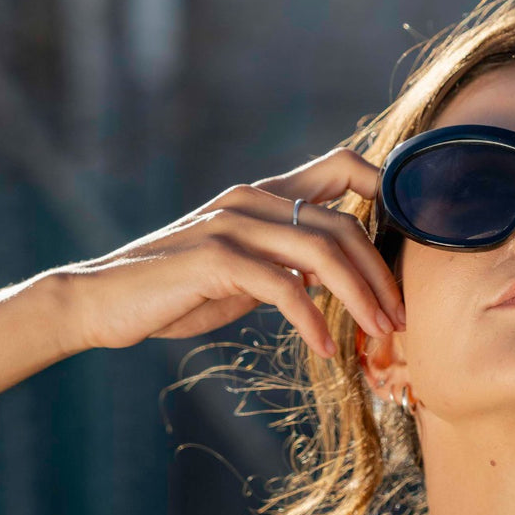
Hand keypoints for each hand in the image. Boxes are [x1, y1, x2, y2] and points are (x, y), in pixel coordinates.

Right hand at [50, 148, 404, 356]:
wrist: (101, 302)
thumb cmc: (178, 291)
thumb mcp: (245, 271)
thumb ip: (288, 262)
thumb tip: (338, 275)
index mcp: (265, 195)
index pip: (342, 166)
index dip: (386, 188)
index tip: (413, 235)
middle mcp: (253, 199)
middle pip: (345, 223)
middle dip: (381, 273)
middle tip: (400, 317)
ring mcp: (234, 224)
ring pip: (324, 251)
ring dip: (360, 298)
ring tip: (379, 334)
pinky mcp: (216, 259)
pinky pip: (285, 287)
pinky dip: (312, 321)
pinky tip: (324, 348)